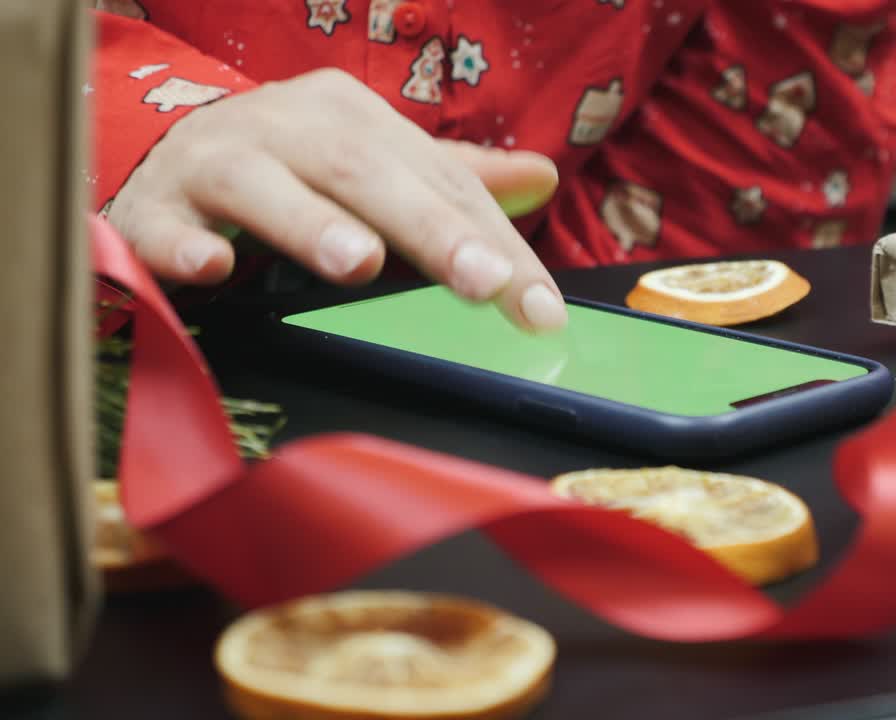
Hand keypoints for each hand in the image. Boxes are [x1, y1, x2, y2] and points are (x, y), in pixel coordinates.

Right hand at [107, 68, 566, 331]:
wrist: (164, 163)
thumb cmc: (290, 171)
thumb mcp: (373, 166)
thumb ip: (451, 182)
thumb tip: (543, 178)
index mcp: (349, 116)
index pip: (437, 180)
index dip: (494, 242)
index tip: (540, 311)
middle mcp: (284, 126)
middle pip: (363, 172)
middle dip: (428, 228)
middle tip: (484, 283)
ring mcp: (211, 162)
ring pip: (261, 185)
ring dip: (310, 224)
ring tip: (359, 264)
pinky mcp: (152, 208)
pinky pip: (163, 228)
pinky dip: (183, 247)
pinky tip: (212, 271)